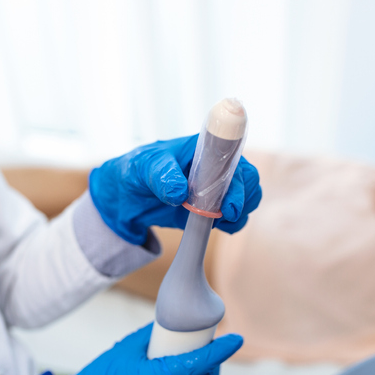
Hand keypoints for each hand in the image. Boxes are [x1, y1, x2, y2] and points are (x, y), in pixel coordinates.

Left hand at [89, 134, 261, 243]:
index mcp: (203, 148)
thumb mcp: (143, 168)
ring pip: (247, 197)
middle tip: (226, 214)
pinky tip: (218, 226)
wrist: (126, 197)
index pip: (233, 154)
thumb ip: (161, 175)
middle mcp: (216, 166)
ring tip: (220, 221)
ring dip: (240, 212)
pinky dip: (233, 224)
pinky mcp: (213, 209)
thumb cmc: (136, 171)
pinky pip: (236, 216)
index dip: (238, 174)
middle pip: (248, 177)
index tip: (228, 198)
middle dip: (243, 197)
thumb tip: (180, 192)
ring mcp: (217, 188)